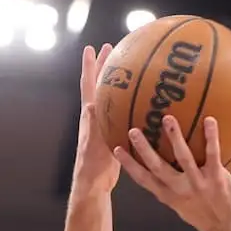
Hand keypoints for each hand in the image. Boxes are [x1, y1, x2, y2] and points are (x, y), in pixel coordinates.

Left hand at [73, 44, 119, 195]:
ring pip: (111, 97)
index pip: (88, 84)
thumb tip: (91, 103)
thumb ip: (94, 122)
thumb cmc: (92, 163)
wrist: (94, 182)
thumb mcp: (94, 141)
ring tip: (128, 69)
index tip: (90, 48)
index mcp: (89, 115)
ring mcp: (104, 124)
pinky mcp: (113, 134)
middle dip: (104, 66)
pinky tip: (142, 101)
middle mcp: (95, 116)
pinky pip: (122, 113)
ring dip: (117, 83)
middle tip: (112, 48)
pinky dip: (130, 104)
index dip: (89, 66)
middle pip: (100, 85)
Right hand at [114, 115, 230, 230]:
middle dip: (144, 148)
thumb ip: (176, 192)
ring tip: (167, 119)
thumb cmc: (210, 219)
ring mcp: (198, 184)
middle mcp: (180, 190)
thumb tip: (169, 175)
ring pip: (182, 157)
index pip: (144, 179)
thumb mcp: (185, 208)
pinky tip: (210, 120)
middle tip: (133, 130)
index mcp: (169, 197)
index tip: (117, 149)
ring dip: (174, 137)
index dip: (129, 164)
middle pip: (157, 166)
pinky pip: (213, 154)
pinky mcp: (217, 179)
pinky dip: (211, 137)